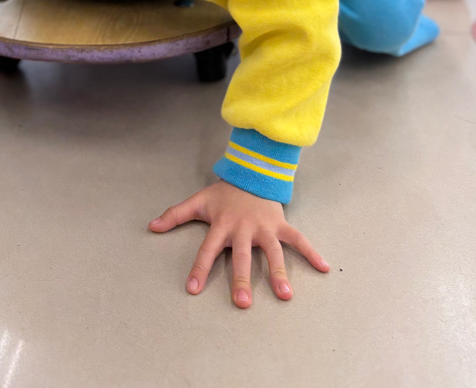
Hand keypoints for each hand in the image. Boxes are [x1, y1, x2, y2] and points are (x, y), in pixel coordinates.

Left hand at [148, 180, 328, 307]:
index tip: (192, 289)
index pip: (207, 249)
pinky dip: (311, 253)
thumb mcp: (198, 201)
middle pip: (242, 257)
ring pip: (272, 252)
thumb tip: (151, 226)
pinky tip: (324, 268)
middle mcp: (243, 228)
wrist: (250, 172)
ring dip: (278, 273)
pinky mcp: (280, 224)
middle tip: (242, 303)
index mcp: (221, 225)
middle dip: (242, 279)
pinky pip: (298, 239)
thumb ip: (175, 215)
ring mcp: (264, 227)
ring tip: (285, 295)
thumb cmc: (223, 193)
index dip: (199, 268)